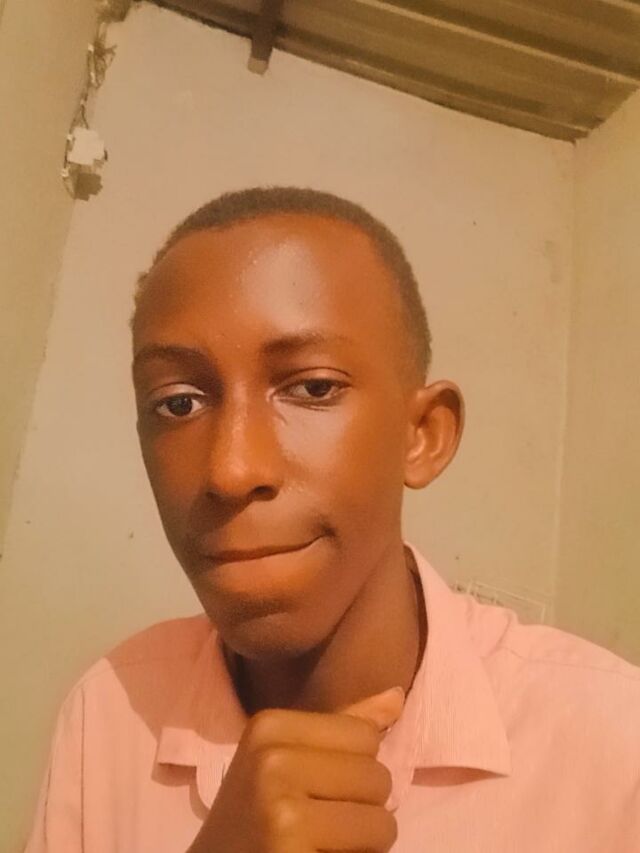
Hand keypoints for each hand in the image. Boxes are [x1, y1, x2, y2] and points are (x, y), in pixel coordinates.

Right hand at [187, 686, 404, 852]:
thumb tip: (396, 695)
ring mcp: (281, 813)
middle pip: (378, 777)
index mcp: (268, 727)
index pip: (365, 735)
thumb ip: (342, 728)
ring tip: (320, 843)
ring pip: (382, 822)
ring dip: (364, 843)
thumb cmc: (255, 815)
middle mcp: (271, 763)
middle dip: (362, 808)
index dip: (353, 768)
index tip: (313, 789)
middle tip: (318, 825)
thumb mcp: (284, 759)